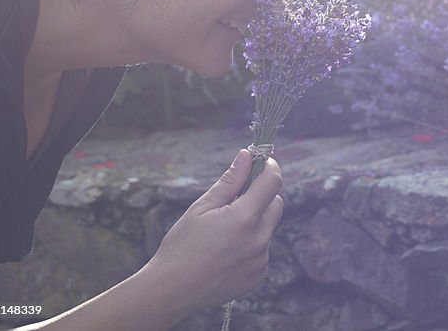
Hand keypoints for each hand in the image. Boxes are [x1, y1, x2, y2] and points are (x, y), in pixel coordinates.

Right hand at [144, 149, 283, 310]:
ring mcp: (261, 259)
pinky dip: (250, 245)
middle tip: (236, 199)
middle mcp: (259, 239)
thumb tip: (246, 156)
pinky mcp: (259, 274)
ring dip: (254, 222)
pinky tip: (225, 252)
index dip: (269, 167)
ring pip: (267, 228)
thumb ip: (230, 181)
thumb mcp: (202, 208)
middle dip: (261, 196)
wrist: (171, 290)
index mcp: (245, 218)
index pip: (273, 181)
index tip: (260, 162)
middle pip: (276, 204)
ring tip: (223, 233)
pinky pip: (262, 250)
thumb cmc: (182, 246)